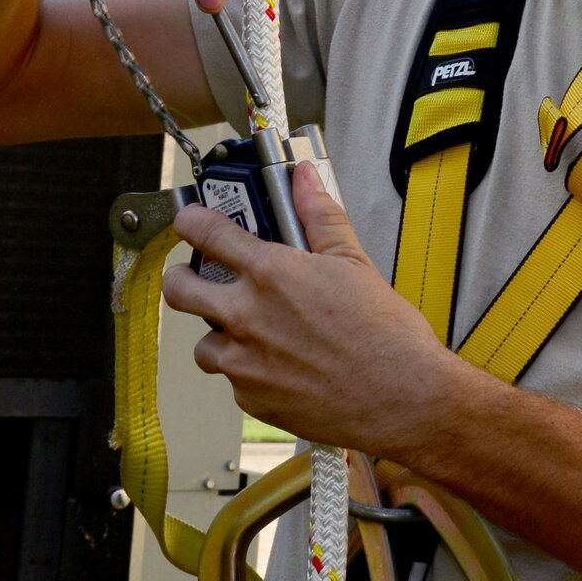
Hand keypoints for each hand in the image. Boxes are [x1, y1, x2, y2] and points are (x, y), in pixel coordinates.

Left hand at [163, 164, 461, 452]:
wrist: (402, 398)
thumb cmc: (384, 337)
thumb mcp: (353, 262)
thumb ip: (320, 216)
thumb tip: (305, 180)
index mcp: (271, 274)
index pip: (205, 233)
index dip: (190, 221)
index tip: (190, 222)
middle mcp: (248, 317)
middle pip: (178, 289)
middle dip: (181, 278)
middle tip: (195, 277)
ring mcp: (245, 362)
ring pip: (203, 344)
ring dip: (220, 334)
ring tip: (252, 332)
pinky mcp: (252, 399)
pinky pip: (232, 380)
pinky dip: (248, 371)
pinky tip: (281, 365)